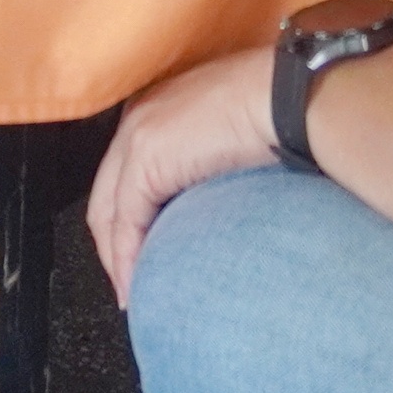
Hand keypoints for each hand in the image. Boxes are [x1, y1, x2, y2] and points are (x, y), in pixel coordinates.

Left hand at [86, 48, 277, 306]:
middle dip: (113, 245)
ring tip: (132, 295)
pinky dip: (126, 257)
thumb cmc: (277, 116)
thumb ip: (207, 166)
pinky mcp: (145, 159)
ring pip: (110, 211)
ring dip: (117, 259)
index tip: (140, 257)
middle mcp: (136, 118)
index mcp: (155, 110)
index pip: (124, 176)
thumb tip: (212, 207)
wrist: (285, 98)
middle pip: (107, 195)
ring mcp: (136, 136)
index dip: (127, 221)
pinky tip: (136, 285)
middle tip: (129, 285)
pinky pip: (126, 221)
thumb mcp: (230, 142)